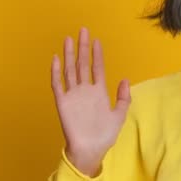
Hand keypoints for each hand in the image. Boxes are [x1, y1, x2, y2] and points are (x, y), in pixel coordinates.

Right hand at [50, 27, 130, 176]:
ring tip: (68, 39)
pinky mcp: (62, 103)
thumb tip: (124, 79)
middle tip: (83, 30)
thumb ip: (123, 97)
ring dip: (69, 55)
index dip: (97, 54)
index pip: (97, 68)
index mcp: (98, 92)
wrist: (90, 150)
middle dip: (83, 47)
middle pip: (82, 64)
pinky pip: (57, 85)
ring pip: (70, 70)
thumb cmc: (104, 135)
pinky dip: (55, 72)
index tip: (96, 40)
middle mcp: (85, 90)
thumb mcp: (119, 115)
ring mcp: (73, 95)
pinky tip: (56, 59)